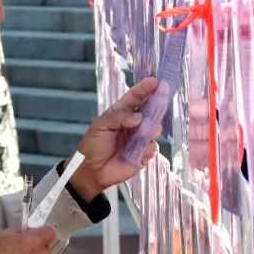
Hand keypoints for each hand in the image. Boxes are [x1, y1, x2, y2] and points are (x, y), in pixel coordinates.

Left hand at [68, 77, 160, 201]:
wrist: (91, 171)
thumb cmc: (93, 146)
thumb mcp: (100, 126)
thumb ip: (119, 117)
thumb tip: (139, 117)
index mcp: (122, 113)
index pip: (135, 97)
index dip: (145, 89)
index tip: (155, 81)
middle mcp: (134, 124)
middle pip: (150, 110)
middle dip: (157, 104)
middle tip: (162, 98)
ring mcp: (140, 138)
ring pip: (155, 128)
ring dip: (152, 127)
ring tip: (143, 131)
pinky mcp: (143, 154)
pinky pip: (152, 147)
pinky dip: (147, 147)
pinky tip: (139, 150)